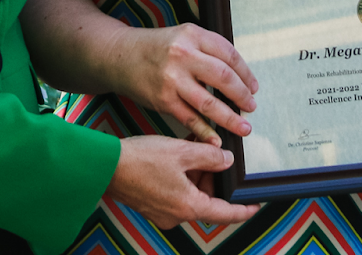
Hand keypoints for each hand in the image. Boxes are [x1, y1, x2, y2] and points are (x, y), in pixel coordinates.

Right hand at [106, 135, 259, 229]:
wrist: (106, 166)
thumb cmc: (141, 160)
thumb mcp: (182, 152)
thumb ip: (210, 156)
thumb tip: (226, 161)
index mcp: (188, 206)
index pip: (225, 214)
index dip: (243, 210)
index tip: (256, 205)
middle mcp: (176, 214)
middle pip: (207, 199)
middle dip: (213, 176)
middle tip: (215, 153)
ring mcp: (163, 211)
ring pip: (191, 193)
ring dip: (197, 172)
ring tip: (196, 146)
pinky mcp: (152, 204)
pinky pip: (176, 191)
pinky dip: (183, 175)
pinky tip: (181, 153)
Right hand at [118, 24, 258, 142]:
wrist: (121, 57)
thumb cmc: (158, 48)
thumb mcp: (184, 36)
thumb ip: (209, 51)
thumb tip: (240, 76)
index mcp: (192, 35)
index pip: (229, 54)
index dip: (246, 73)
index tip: (254, 87)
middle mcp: (182, 55)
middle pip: (223, 77)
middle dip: (242, 95)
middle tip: (251, 107)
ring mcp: (172, 79)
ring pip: (209, 103)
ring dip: (230, 118)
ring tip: (243, 128)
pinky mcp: (163, 100)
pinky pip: (190, 119)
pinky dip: (206, 132)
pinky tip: (217, 140)